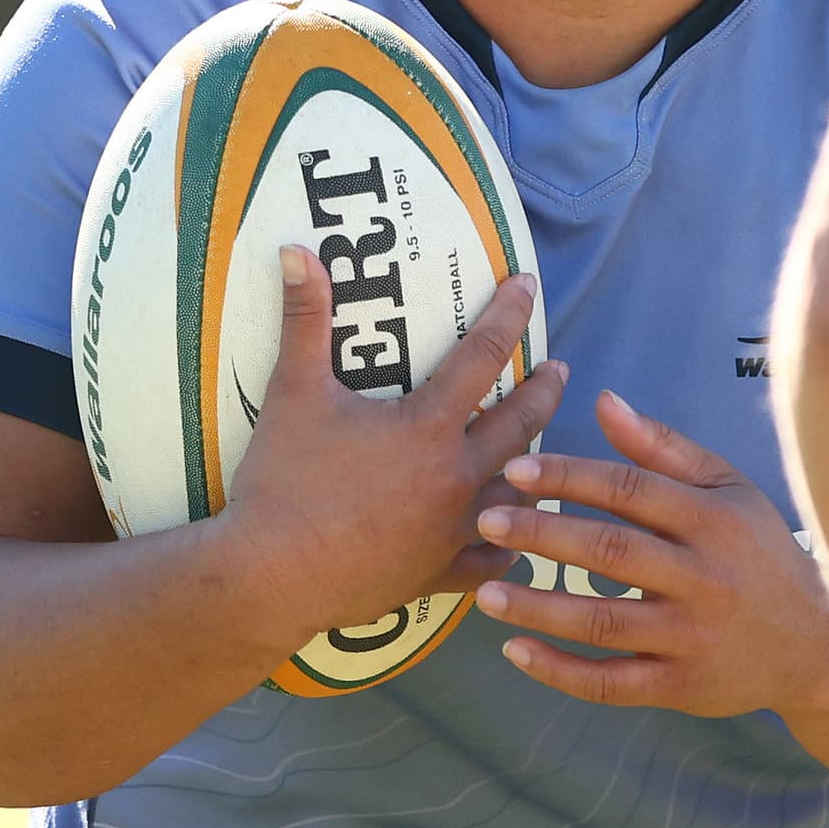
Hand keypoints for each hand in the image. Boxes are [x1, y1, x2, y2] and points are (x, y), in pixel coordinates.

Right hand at [222, 255, 563, 636]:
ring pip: (519, 493)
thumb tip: (296, 249)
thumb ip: (304, 319)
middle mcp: (456, 478)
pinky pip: (493, 560)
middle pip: (520, 424)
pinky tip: (517, 536)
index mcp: (428, 428)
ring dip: (538, 466)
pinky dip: (510, 546)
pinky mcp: (439, 575)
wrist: (269, 578)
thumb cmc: (282, 483)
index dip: (509, 314)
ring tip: (546, 449)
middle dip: (543, 390)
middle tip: (559, 369)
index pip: (483, 355)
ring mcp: (453, 532)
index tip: (528, 286)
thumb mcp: (294, 392)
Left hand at [474, 390, 828, 721]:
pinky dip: (559, 671)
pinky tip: (515, 652)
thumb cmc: (759, 552)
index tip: (516, 469)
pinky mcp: (682, 687)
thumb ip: (664, 449)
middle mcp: (705, 577)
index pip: (631, 490)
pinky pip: (611, 683)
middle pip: (611, 551)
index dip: (570, 476)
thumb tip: (602, 400)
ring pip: (603, 621)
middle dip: (543, 534)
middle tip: (485, 519)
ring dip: (537, 608)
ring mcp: (692, 637)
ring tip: (484, 591)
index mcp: (714, 520)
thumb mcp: (728, 490)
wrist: (816, 642)